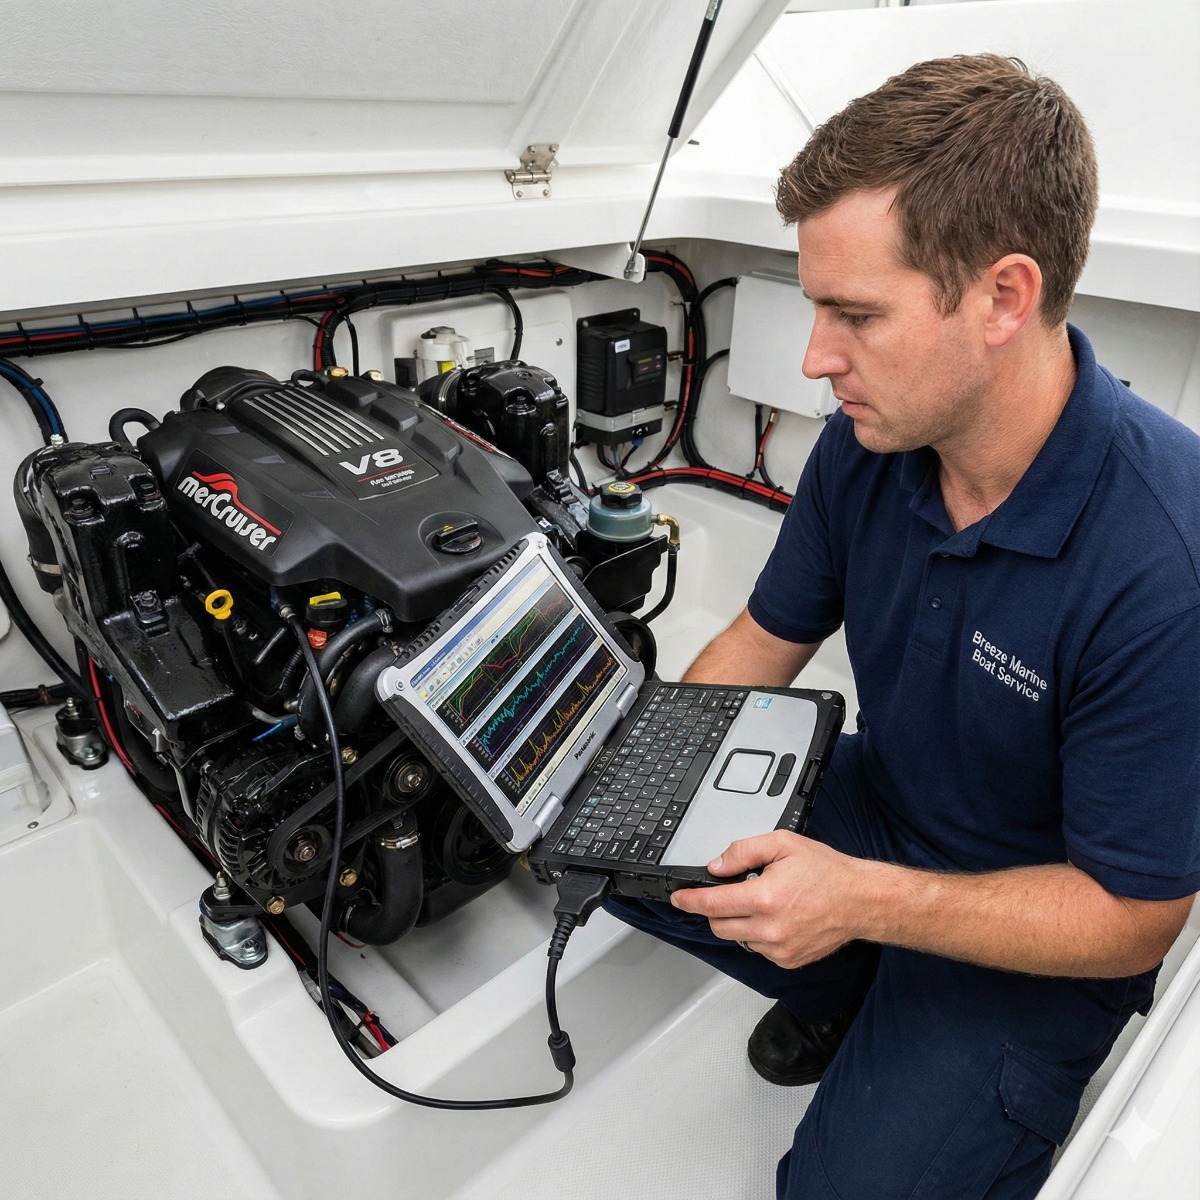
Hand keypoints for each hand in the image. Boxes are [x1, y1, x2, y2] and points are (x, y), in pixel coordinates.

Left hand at [670, 831, 868, 968]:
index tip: (677, 898)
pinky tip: (777, 917)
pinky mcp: (788, 960)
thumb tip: (716, 865)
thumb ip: (744, 852)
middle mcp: (770, 929)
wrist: (861, 901)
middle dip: (715, 909)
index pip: (712, 904)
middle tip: (730, 892)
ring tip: (764, 902)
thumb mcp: (783, 844)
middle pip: (718, 925)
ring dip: (739, 921)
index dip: (689, 900)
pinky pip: (757, 948)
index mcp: (765, 898)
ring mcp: (779, 949)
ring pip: (738, 937)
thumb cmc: (827, 872)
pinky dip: (758, 933)